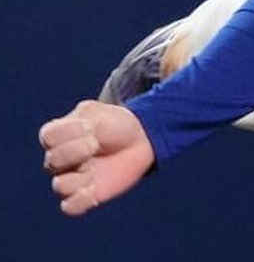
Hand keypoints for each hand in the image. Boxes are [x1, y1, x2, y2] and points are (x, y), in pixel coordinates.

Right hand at [39, 100, 155, 215]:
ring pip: (60, 186)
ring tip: (95, 167)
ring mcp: (69, 179)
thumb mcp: (97, 112)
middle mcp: (58, 160)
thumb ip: (79, 120)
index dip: (70, 132)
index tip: (90, 127)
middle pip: (52, 161)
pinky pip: (70, 207)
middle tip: (96, 145)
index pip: (48, 137)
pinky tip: (94, 188)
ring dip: (82, 175)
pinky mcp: (81, 197)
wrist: (138, 139)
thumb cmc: (115, 123)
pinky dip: (82, 199)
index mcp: (57, 136)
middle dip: (78, 151)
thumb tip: (71, 142)